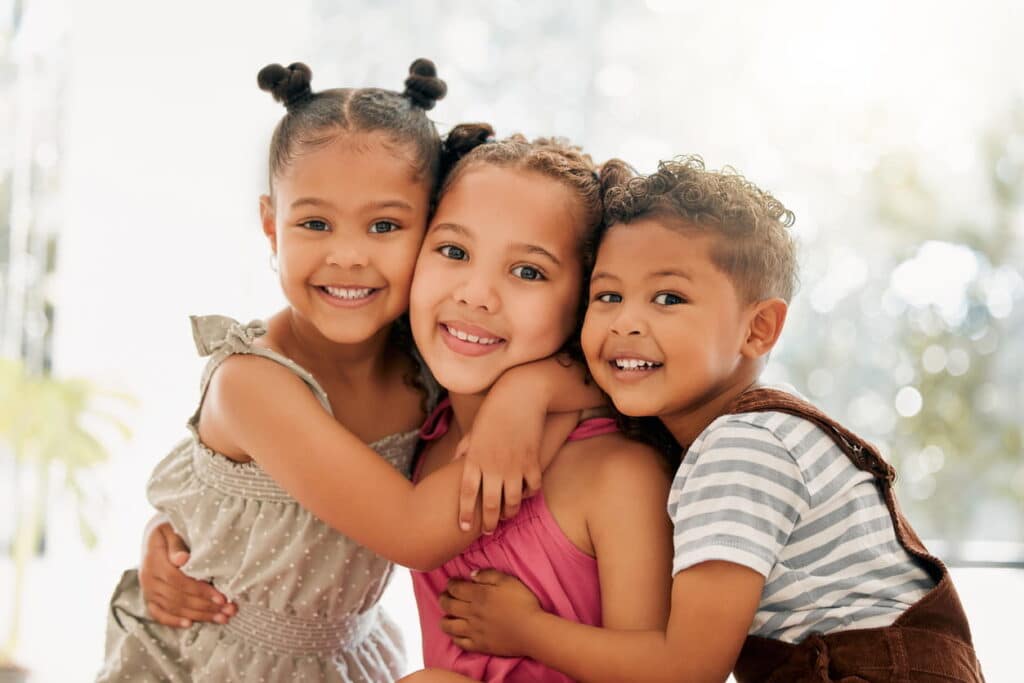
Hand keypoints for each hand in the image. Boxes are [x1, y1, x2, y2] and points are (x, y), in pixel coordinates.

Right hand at [138, 522, 235, 626]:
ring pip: (172, 607)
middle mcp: (148, 578)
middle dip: (205, 606)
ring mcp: (147, 590)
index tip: (222, 597)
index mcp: (154, 560)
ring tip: (221, 618)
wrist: (153, 536)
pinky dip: (173, 621)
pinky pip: (158, 613)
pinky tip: (189, 624)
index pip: (178, 581)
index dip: (200, 590)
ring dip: (198, 615)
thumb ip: (177, 544)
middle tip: (229, 611)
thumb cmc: (170, 530)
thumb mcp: (172, 530)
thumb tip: (182, 559)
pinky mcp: (149, 598)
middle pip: (178, 598)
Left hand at [438, 569, 542, 656]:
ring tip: (445, 616)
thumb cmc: (523, 603)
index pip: (455, 588)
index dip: (450, 584)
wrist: (532, 631)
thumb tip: (471, 574)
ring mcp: (473, 631)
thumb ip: (488, 575)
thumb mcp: (508, 581)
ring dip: (443, 619)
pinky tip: (455, 634)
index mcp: (478, 595)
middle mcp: (471, 613)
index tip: (451, 583)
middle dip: (443, 598)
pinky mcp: (479, 645)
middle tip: (444, 596)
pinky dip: (454, 637)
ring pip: (448, 626)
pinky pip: (459, 642)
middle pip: (448, 605)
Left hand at [456, 389, 544, 533]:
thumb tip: (454, 462)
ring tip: (506, 516)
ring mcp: (514, 466)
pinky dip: (528, 494)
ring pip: (512, 502)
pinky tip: (524, 495)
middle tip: (487, 531)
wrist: (520, 395)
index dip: (465, 514)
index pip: (466, 494)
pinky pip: (532, 488)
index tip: (463, 528)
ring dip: (509, 513)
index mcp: (474, 458)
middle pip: (489, 505)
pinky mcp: (532, 462)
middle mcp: (493, 466)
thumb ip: (464, 449)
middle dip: (487, 523)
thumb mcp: (474, 430)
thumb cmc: (494, 411)